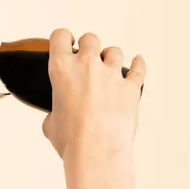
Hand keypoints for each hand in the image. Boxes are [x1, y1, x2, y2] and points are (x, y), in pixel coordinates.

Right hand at [42, 30, 145, 158]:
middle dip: (88, 47)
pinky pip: (138, 69)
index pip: (60, 36)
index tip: (66, 44)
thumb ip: (54, 112)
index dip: (63, 39)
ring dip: (111, 58)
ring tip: (109, 68)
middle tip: (87, 59)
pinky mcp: (131, 88)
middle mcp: (87, 66)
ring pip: (115, 51)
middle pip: (90, 38)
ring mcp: (112, 75)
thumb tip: (58, 116)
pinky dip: (138, 65)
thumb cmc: (71, 140)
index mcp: (62, 70)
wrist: (96, 152)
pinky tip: (138, 62)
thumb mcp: (50, 124)